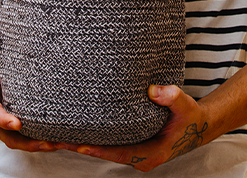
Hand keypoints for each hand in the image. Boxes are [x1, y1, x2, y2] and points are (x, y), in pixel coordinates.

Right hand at [0, 30, 58, 152]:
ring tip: (58, 144)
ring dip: (37, 145)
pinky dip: (41, 142)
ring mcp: (4, 125)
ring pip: (19, 142)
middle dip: (27, 142)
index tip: (17, 123)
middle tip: (48, 143)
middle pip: (8, 136)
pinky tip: (60, 141)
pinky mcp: (16, 127)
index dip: (4, 120)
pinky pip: (27, 139)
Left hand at [57, 85, 211, 171]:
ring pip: (101, 149)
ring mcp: (132, 152)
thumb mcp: (186, 107)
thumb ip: (172, 97)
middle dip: (78, 147)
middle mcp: (138, 157)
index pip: (119, 153)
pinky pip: (105, 144)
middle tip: (52, 140)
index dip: (99, 149)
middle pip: (103, 153)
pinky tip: (70, 130)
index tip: (79, 144)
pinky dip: (88, 138)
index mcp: (150, 153)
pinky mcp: (128, 144)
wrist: (196, 126)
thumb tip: (154, 90)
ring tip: (51, 136)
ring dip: (77, 143)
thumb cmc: (190, 117)